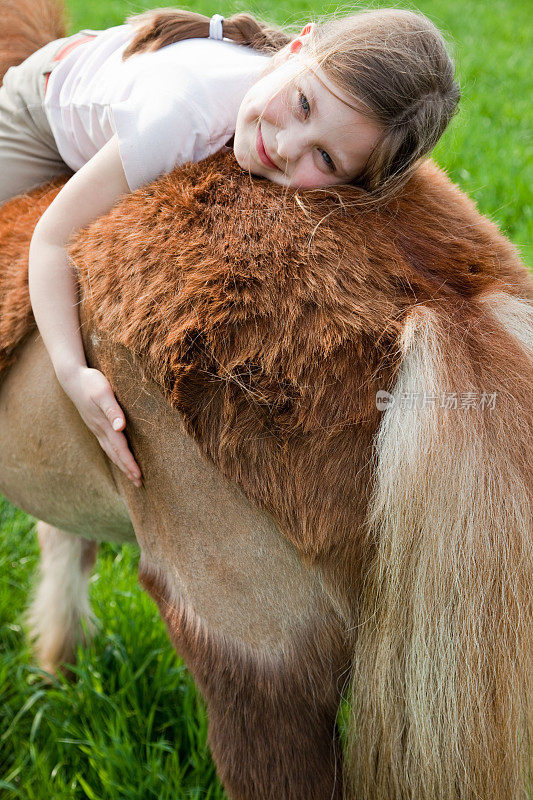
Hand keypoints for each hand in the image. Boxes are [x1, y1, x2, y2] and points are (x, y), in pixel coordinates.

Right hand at [59, 365, 142, 486]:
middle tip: (139, 483)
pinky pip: (106, 444)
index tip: (139, 476)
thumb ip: (113, 410)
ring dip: (121, 464)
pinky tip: (117, 455)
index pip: (120, 449)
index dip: (130, 463)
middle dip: (127, 470)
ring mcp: (96, 428)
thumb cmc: (90, 382)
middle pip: (116, 454)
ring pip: (110, 451)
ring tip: (131, 475)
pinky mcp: (95, 424)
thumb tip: (120, 427)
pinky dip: (114, 454)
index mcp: (104, 425)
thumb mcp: (103, 393)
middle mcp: (100, 430)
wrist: (72, 378)